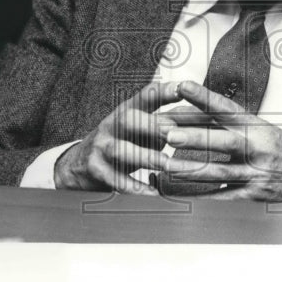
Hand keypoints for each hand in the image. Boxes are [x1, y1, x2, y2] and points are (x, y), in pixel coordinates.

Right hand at [53, 81, 179, 194]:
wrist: (79, 164)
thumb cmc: (123, 142)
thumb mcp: (140, 127)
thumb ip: (166, 122)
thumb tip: (202, 117)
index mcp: (128, 110)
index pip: (146, 96)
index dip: (164, 91)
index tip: (183, 88)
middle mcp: (112, 125)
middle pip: (130, 119)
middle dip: (153, 125)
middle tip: (174, 132)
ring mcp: (102, 147)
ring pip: (122, 150)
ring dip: (146, 157)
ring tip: (167, 165)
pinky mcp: (96, 169)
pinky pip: (115, 179)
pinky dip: (135, 187)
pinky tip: (152, 193)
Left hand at [162, 80, 281, 204]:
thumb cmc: (278, 150)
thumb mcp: (261, 128)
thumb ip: (230, 122)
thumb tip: (193, 110)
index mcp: (256, 126)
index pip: (227, 108)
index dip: (204, 97)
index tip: (182, 86)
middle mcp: (257, 148)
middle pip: (224, 141)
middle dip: (195, 137)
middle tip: (168, 132)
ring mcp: (255, 173)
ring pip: (220, 171)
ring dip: (191, 168)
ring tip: (166, 165)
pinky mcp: (253, 194)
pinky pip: (223, 195)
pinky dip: (201, 194)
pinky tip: (182, 193)